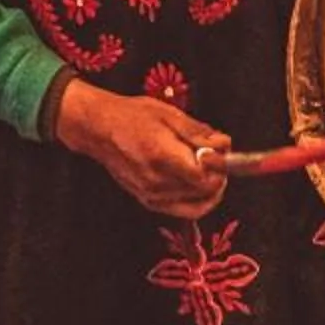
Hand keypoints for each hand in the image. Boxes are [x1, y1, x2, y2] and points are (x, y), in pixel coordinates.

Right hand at [53, 82, 230, 218]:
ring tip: (207, 169)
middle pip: (204, 193)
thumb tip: (224, 145)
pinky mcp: (147, 201)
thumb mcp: (169, 114)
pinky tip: (196, 183)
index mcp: (162, 157)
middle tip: (217, 159)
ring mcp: (151, 195)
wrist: (99, 130)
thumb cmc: (132, 116)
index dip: (220, 167)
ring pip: (196, 205)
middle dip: (218, 177)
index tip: (220, 153)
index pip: (205, 179)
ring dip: (208, 189)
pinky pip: (182, 210)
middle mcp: (156, 182)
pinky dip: (195, 200)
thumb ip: (199, 133)